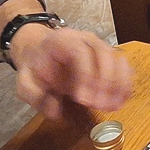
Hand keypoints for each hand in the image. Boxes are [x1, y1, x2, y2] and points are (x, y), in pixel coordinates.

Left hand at [8, 24, 134, 119]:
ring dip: (118, 84)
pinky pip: (122, 65)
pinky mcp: (107, 56)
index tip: (82, 99)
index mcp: (62, 40)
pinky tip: (121, 100)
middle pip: (104, 53)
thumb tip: (56, 111)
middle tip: (100, 106)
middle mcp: (85, 39)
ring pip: (117, 58)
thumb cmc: (35, 66)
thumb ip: (35, 95)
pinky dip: (125, 83)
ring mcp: (99, 45)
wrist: (40, 50)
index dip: (86, 74)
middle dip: (105, 82)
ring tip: (113, 106)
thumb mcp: (25, 81)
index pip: (80, 51)